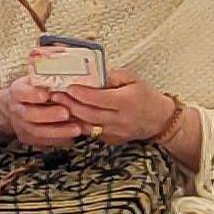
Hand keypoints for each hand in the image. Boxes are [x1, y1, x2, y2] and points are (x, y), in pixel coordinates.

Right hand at [0, 77, 86, 148]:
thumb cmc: (33, 89)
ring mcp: (21, 125)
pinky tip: (73, 136)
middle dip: (48, 115)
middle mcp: (16, 109)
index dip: (32, 94)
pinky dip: (59, 139)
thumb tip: (68, 68)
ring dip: (58, 131)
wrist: (16, 107)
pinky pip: (43, 142)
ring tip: (77, 128)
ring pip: (37, 131)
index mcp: (17, 91)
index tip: (46, 94)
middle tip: (66, 113)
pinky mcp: (28, 138)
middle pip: (29, 114)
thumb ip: (48, 74)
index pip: (21, 92)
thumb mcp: (35, 77)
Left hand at [63, 76, 181, 144]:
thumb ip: (112, 76)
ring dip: (70, 116)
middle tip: (55, 95)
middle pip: (89, 114)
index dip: (81, 93)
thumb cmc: (144, 95)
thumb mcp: (132, 78)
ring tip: (57, 104)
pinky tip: (69, 115)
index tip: (69, 86)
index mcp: (126, 102)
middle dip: (70, 104)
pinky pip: (91, 133)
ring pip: (87, 126)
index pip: (99, 99)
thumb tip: (92, 73)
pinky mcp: (111, 140)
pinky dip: (78, 124)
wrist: (158, 119)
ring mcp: (115, 132)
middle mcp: (120, 119)